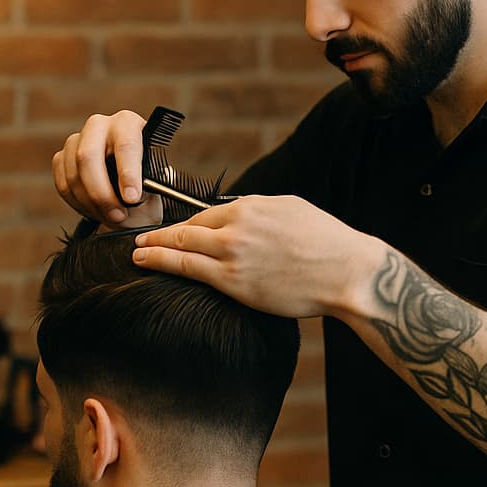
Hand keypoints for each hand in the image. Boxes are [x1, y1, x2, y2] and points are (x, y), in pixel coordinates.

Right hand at [52, 111, 163, 226]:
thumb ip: (148, 185)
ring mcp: (76, 140)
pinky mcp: (62, 158)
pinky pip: (63, 184)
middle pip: (88, 157)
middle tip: (118, 216)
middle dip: (102, 192)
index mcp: (128, 123)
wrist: (133, 187)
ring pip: (73, 173)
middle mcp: (99, 125)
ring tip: (111, 218)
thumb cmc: (149, 181)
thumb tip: (133, 196)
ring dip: (91, 203)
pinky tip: (96, 211)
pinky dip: (78, 203)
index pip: (125, 145)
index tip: (132, 198)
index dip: (128, 173)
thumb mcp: (157, 182)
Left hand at [130, 195, 383, 318]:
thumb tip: (243, 216)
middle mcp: (238, 225)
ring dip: (153, 246)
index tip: (176, 229)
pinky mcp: (234, 280)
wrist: (349, 273)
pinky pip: (187, 268)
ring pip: (181, 244)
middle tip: (142, 237)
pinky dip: (161, 261)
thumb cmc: (330, 244)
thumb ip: (263, 212)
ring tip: (137, 250)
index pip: (209, 213)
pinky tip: (145, 261)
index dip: (189, 223)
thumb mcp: (294, 211)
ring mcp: (233, 253)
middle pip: (189, 227)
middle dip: (162, 232)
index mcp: (254, 206)